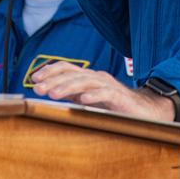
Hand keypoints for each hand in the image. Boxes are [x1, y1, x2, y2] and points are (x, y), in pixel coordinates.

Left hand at [29, 62, 174, 121]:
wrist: (145, 110)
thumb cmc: (115, 105)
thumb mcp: (90, 99)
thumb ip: (73, 94)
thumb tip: (50, 94)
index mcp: (88, 77)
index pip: (66, 68)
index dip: (49, 71)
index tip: (34, 79)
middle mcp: (96, 77)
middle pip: (72, 73)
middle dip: (53, 80)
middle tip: (37, 88)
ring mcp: (108, 85)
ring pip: (85, 81)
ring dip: (67, 87)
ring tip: (53, 94)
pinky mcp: (119, 97)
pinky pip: (105, 94)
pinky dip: (93, 96)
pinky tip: (82, 101)